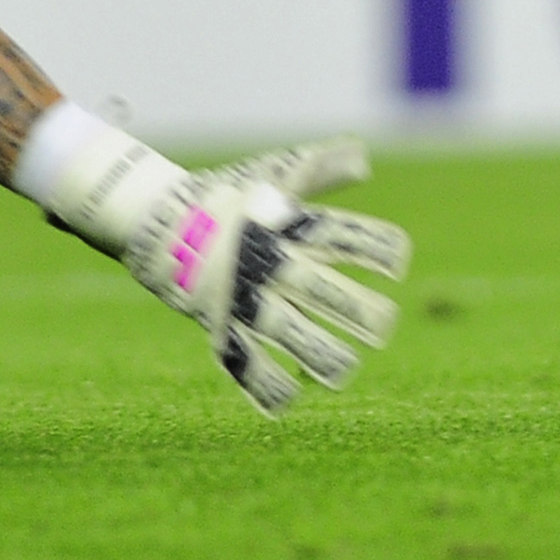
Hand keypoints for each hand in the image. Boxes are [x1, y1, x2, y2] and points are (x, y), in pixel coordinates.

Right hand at [112, 139, 411, 414]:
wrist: (163, 221)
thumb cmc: (233, 197)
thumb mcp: (276, 174)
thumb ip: (322, 168)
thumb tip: (364, 161)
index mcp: (286, 223)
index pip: (338, 235)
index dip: (372, 249)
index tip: (397, 263)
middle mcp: (268, 261)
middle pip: (316, 289)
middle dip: (353, 309)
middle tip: (384, 325)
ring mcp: (243, 296)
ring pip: (283, 332)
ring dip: (316, 354)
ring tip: (344, 372)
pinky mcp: (222, 325)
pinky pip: (243, 361)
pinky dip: (263, 384)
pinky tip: (288, 398)